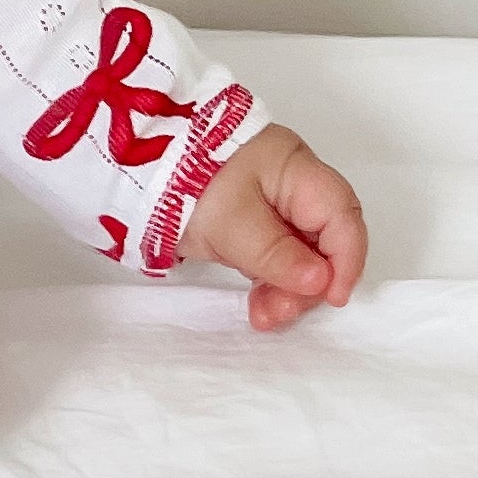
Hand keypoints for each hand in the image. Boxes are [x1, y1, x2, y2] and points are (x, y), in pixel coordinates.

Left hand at [181, 121, 367, 328]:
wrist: (130, 160)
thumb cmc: (184, 181)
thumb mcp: (231, 223)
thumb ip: (277, 255)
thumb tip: (320, 281)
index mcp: (294, 168)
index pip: (342, 214)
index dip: (346, 259)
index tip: (333, 298)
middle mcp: (289, 180)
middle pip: (322, 237)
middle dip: (310, 281)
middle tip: (282, 312)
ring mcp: (268, 197)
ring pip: (298, 249)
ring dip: (288, 286)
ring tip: (265, 316)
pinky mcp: (247, 214)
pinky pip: (273, 250)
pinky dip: (269, 277)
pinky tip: (259, 304)